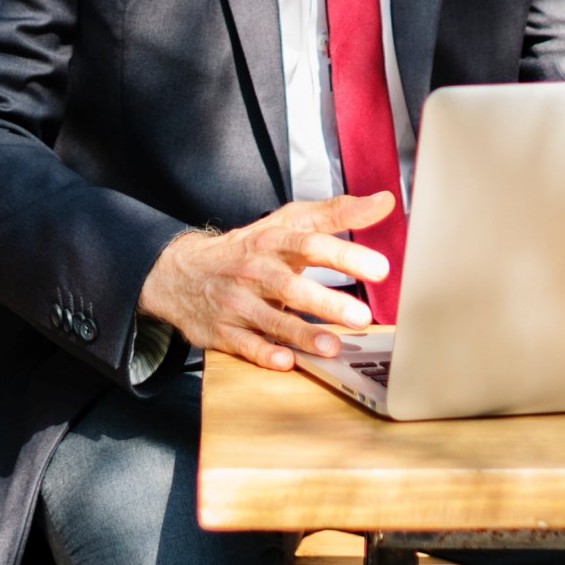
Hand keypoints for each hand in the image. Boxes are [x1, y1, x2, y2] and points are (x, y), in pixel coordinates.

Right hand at [138, 192, 396, 369]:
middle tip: (361, 316)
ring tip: (332, 347)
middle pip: (291, 285)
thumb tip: (383, 202)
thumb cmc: (249, 249)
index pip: (311, 244)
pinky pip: (245, 345)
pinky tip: (286, 362)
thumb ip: (336, 213)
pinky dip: (264, 353)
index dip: (345, 255)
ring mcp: (237, 302)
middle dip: (326, 302)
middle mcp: (255, 271)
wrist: (182, 273)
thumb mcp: (287, 223)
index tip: (379, 268)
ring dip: (301, 334)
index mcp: (273, 242)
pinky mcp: (224, 332)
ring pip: (270, 319)